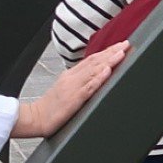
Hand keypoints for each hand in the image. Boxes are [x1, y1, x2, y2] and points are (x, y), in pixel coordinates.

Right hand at [11, 39, 127, 138]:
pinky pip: (89, 87)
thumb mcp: (65, 89)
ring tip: (121, 52)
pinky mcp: (74, 99)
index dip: (106, 51)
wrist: (36, 118)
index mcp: (70, 75)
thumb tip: (94, 76)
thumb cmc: (51, 106)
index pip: (91, 59)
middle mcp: (72, 78)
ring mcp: (73, 87)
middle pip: (95, 61)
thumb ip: (79, 81)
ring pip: (94, 70)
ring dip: (109, 60)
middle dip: (112, 52)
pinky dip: (99, 78)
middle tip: (126, 44)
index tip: (119, 45)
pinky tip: (107, 71)